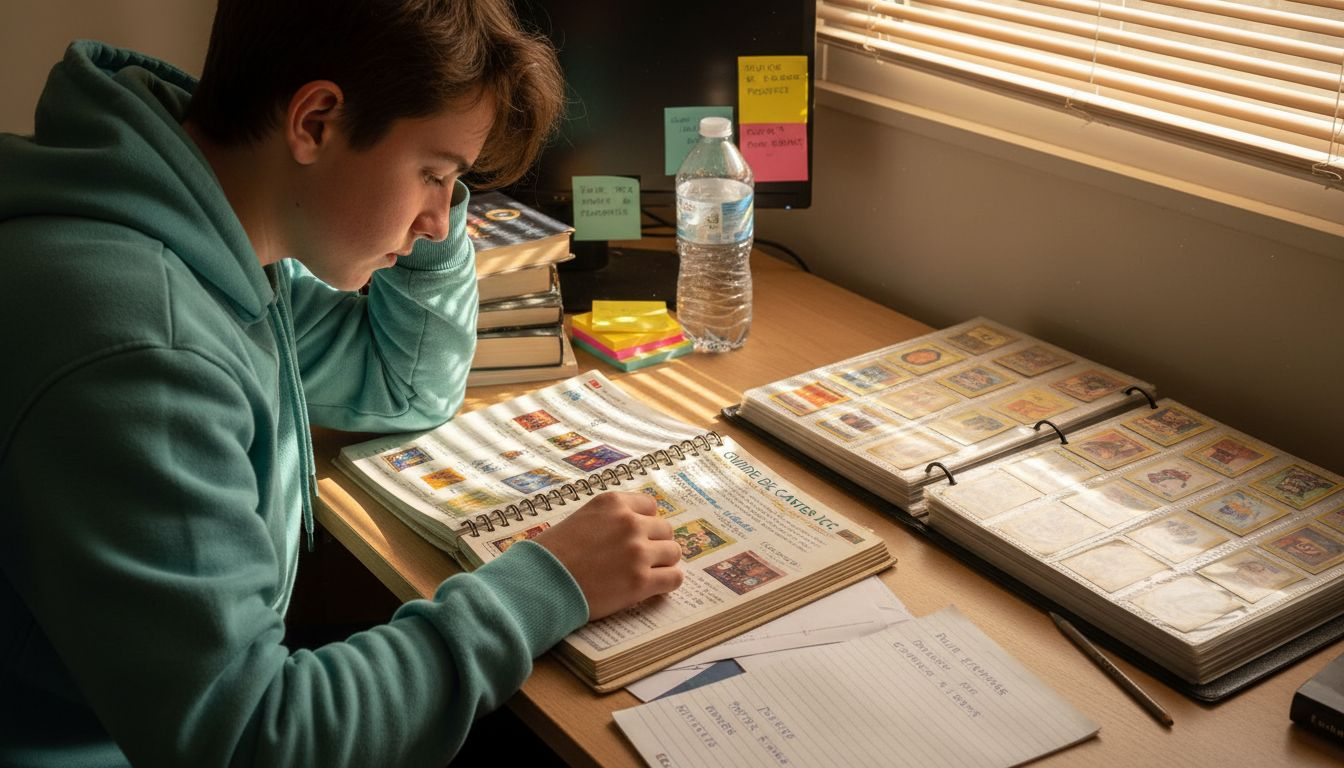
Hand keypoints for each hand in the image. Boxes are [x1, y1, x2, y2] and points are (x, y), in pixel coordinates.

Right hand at [532, 491, 683, 619]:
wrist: (538, 583)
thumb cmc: (552, 554)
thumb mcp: (581, 519)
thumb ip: (609, 519)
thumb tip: (635, 527)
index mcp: (613, 503)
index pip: (650, 506)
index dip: (645, 522)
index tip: (637, 536)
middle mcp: (629, 523)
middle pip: (665, 529)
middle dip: (655, 543)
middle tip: (641, 558)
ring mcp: (637, 552)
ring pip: (673, 552)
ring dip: (663, 563)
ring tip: (648, 573)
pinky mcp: (640, 582)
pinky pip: (674, 578)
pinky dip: (667, 583)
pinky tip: (654, 587)